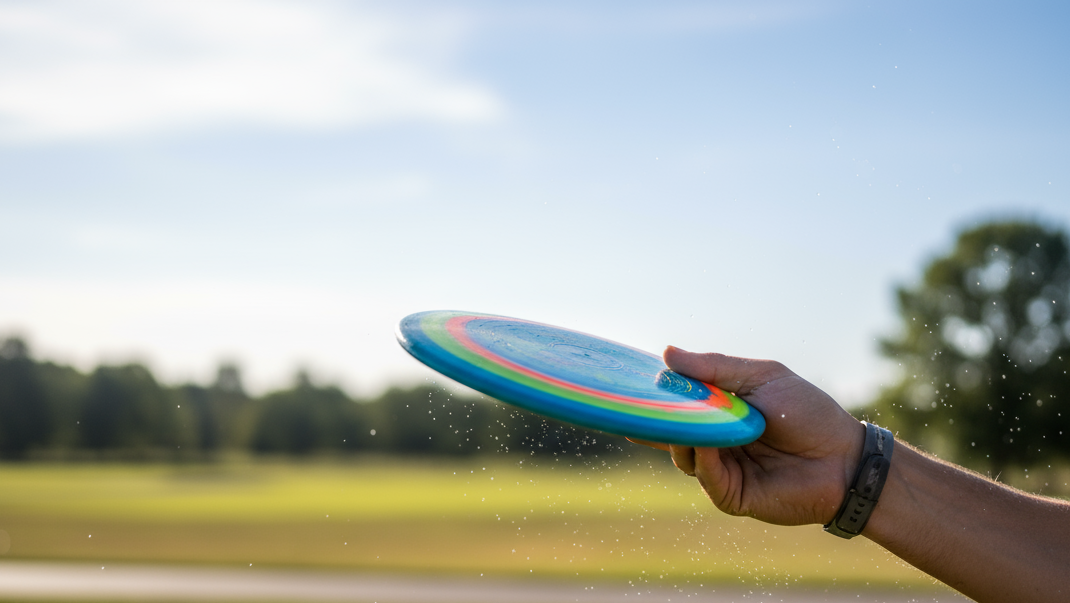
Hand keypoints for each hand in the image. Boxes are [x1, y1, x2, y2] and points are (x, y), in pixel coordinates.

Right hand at [636, 346, 864, 526]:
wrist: (846, 459)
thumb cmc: (808, 413)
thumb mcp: (761, 377)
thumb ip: (714, 368)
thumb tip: (666, 354)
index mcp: (719, 411)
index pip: (677, 402)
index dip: (655, 394)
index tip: (628, 381)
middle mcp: (714, 441)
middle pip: (670, 431)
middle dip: (652, 418)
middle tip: (632, 404)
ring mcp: (720, 469)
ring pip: (682, 454)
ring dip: (680, 436)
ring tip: (682, 418)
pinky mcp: (730, 495)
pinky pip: (705, 476)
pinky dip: (702, 458)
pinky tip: (706, 442)